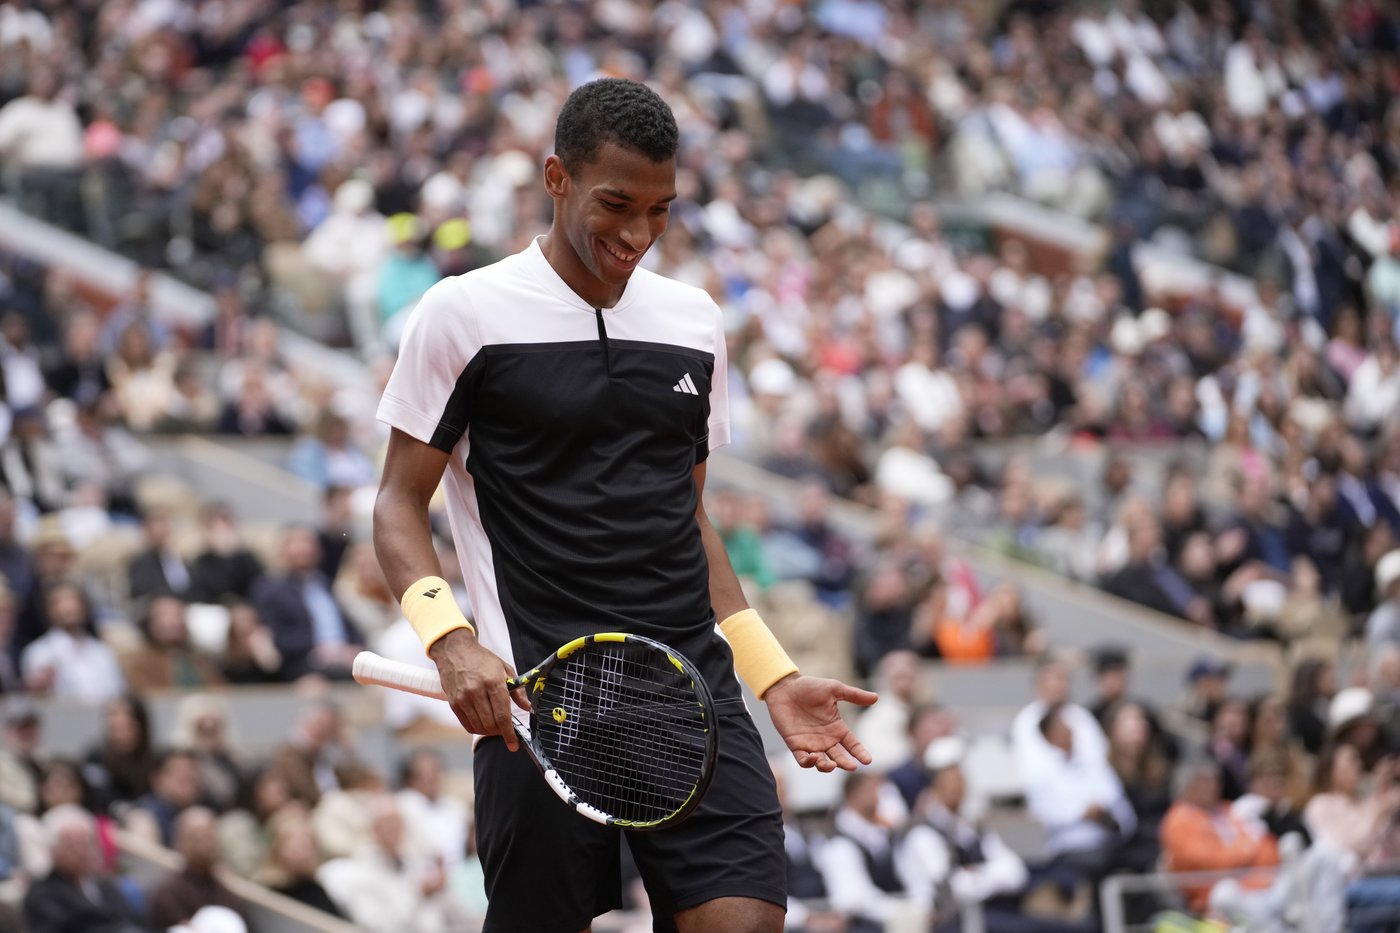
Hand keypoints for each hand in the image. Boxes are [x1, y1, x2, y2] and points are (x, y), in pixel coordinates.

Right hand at [429, 629, 530, 750]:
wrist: (455, 651)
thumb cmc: (482, 659)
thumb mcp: (505, 668)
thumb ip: (517, 690)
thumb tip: (527, 707)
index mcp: (493, 682)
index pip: (503, 715)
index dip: (509, 733)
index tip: (514, 744)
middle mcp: (477, 692)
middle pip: (491, 724)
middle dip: (500, 732)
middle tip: (505, 729)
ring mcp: (463, 698)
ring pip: (479, 727)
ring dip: (489, 731)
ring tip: (495, 725)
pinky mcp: (453, 703)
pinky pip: (467, 724)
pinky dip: (477, 728)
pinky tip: (483, 723)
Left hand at [763, 674, 877, 771]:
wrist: (785, 687)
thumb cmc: (809, 687)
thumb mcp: (834, 689)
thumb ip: (854, 695)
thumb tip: (876, 698)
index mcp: (837, 728)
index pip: (852, 744)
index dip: (860, 752)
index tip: (868, 760)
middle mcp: (826, 739)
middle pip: (839, 757)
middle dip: (845, 763)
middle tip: (852, 766)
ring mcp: (810, 743)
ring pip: (822, 763)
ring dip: (827, 766)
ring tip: (831, 765)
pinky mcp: (795, 744)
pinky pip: (803, 760)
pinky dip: (809, 763)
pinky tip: (814, 758)